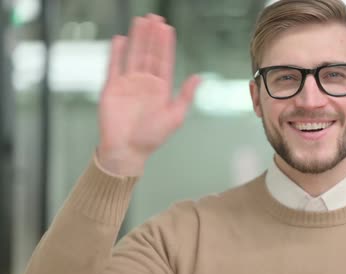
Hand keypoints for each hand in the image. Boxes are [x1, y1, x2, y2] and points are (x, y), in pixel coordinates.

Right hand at [97, 14, 199, 175]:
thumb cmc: (151, 137)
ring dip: (137, 38)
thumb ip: (185, 95)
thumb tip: (199, 77)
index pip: (164, 60)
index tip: (167, 27)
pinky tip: (121, 39)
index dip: (165, 44)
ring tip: (140, 21)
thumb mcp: (175, 116)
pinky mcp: (112, 88)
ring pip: (133, 55)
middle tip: (155, 17)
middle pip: (149, 53)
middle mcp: (145, 83)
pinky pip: (114, 66)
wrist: (126, 151)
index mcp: (161, 89)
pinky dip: (117, 53)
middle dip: (152, 36)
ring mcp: (128, 84)